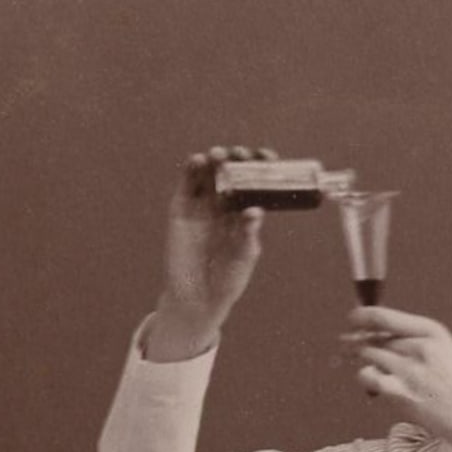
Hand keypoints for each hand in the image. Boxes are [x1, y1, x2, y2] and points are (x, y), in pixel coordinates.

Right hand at [147, 145, 275, 359]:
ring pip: (208, 175)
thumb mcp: (243, 255)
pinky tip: (198, 161)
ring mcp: (202, 205)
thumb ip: (248, 233)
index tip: (269, 157)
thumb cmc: (227, 279)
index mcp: (244, 213)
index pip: (254, 183)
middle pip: (231, 174)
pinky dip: (191, 170)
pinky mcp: (181, 209)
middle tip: (242, 153)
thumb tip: (255, 210)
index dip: (261, 168)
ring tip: (218, 154)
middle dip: (237, 160)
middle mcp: (224, 205)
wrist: (197, 297)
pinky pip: (187, 185)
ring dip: (214, 160)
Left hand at [345, 306, 451, 451]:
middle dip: (354, 341)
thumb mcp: (445, 352)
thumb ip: (415, 343)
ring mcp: (409, 370)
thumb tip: (378, 337)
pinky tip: (372, 385)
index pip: (384, 317)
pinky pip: (368, 378)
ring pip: (366, 355)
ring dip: (356, 359)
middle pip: (372, 336)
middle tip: (344, 346)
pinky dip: (366, 379)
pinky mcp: (401, 393)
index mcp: (432, 332)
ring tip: (352, 362)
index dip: (361, 316)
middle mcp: (419, 346)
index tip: (352, 318)